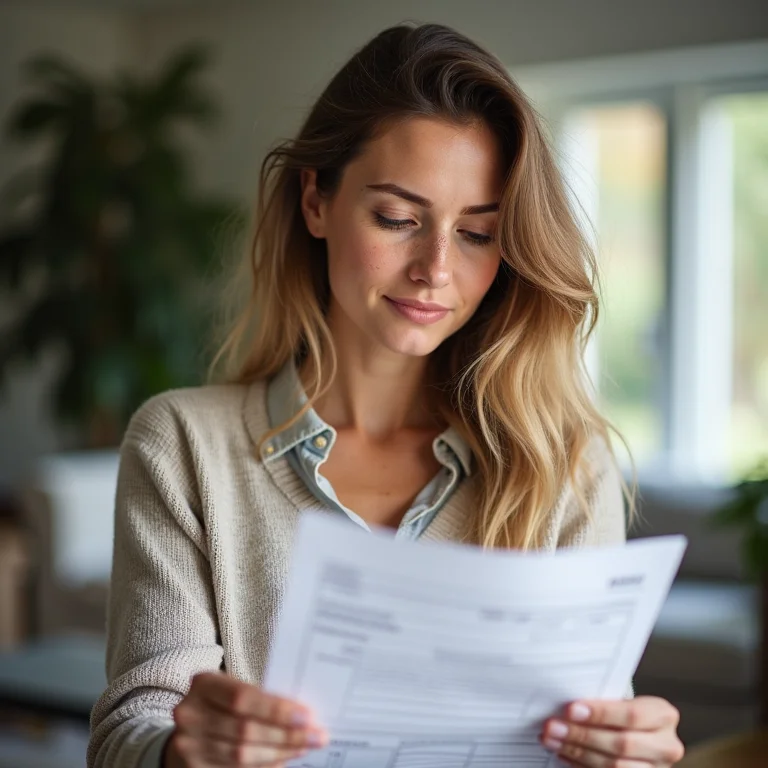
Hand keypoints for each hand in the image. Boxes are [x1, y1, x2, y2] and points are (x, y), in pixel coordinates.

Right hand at [164, 671, 327, 766]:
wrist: (188, 730)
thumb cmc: (221, 704)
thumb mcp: (233, 690)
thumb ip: (260, 698)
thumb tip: (301, 713)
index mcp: (203, 684)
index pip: (243, 698)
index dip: (276, 709)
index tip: (307, 715)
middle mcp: (190, 714)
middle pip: (245, 730)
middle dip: (286, 734)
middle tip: (316, 735)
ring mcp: (188, 745)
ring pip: (242, 755)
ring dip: (279, 752)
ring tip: (304, 747)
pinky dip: (265, 766)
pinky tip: (284, 760)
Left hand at [539, 696, 684, 766]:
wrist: (641, 736)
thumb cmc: (625, 714)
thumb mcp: (622, 701)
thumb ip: (604, 701)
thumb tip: (563, 701)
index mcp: (663, 715)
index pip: (632, 714)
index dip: (601, 713)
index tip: (571, 709)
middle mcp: (666, 745)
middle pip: (622, 744)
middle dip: (582, 735)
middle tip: (553, 727)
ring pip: (615, 766)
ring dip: (577, 752)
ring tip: (553, 741)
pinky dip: (581, 766)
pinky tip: (564, 755)